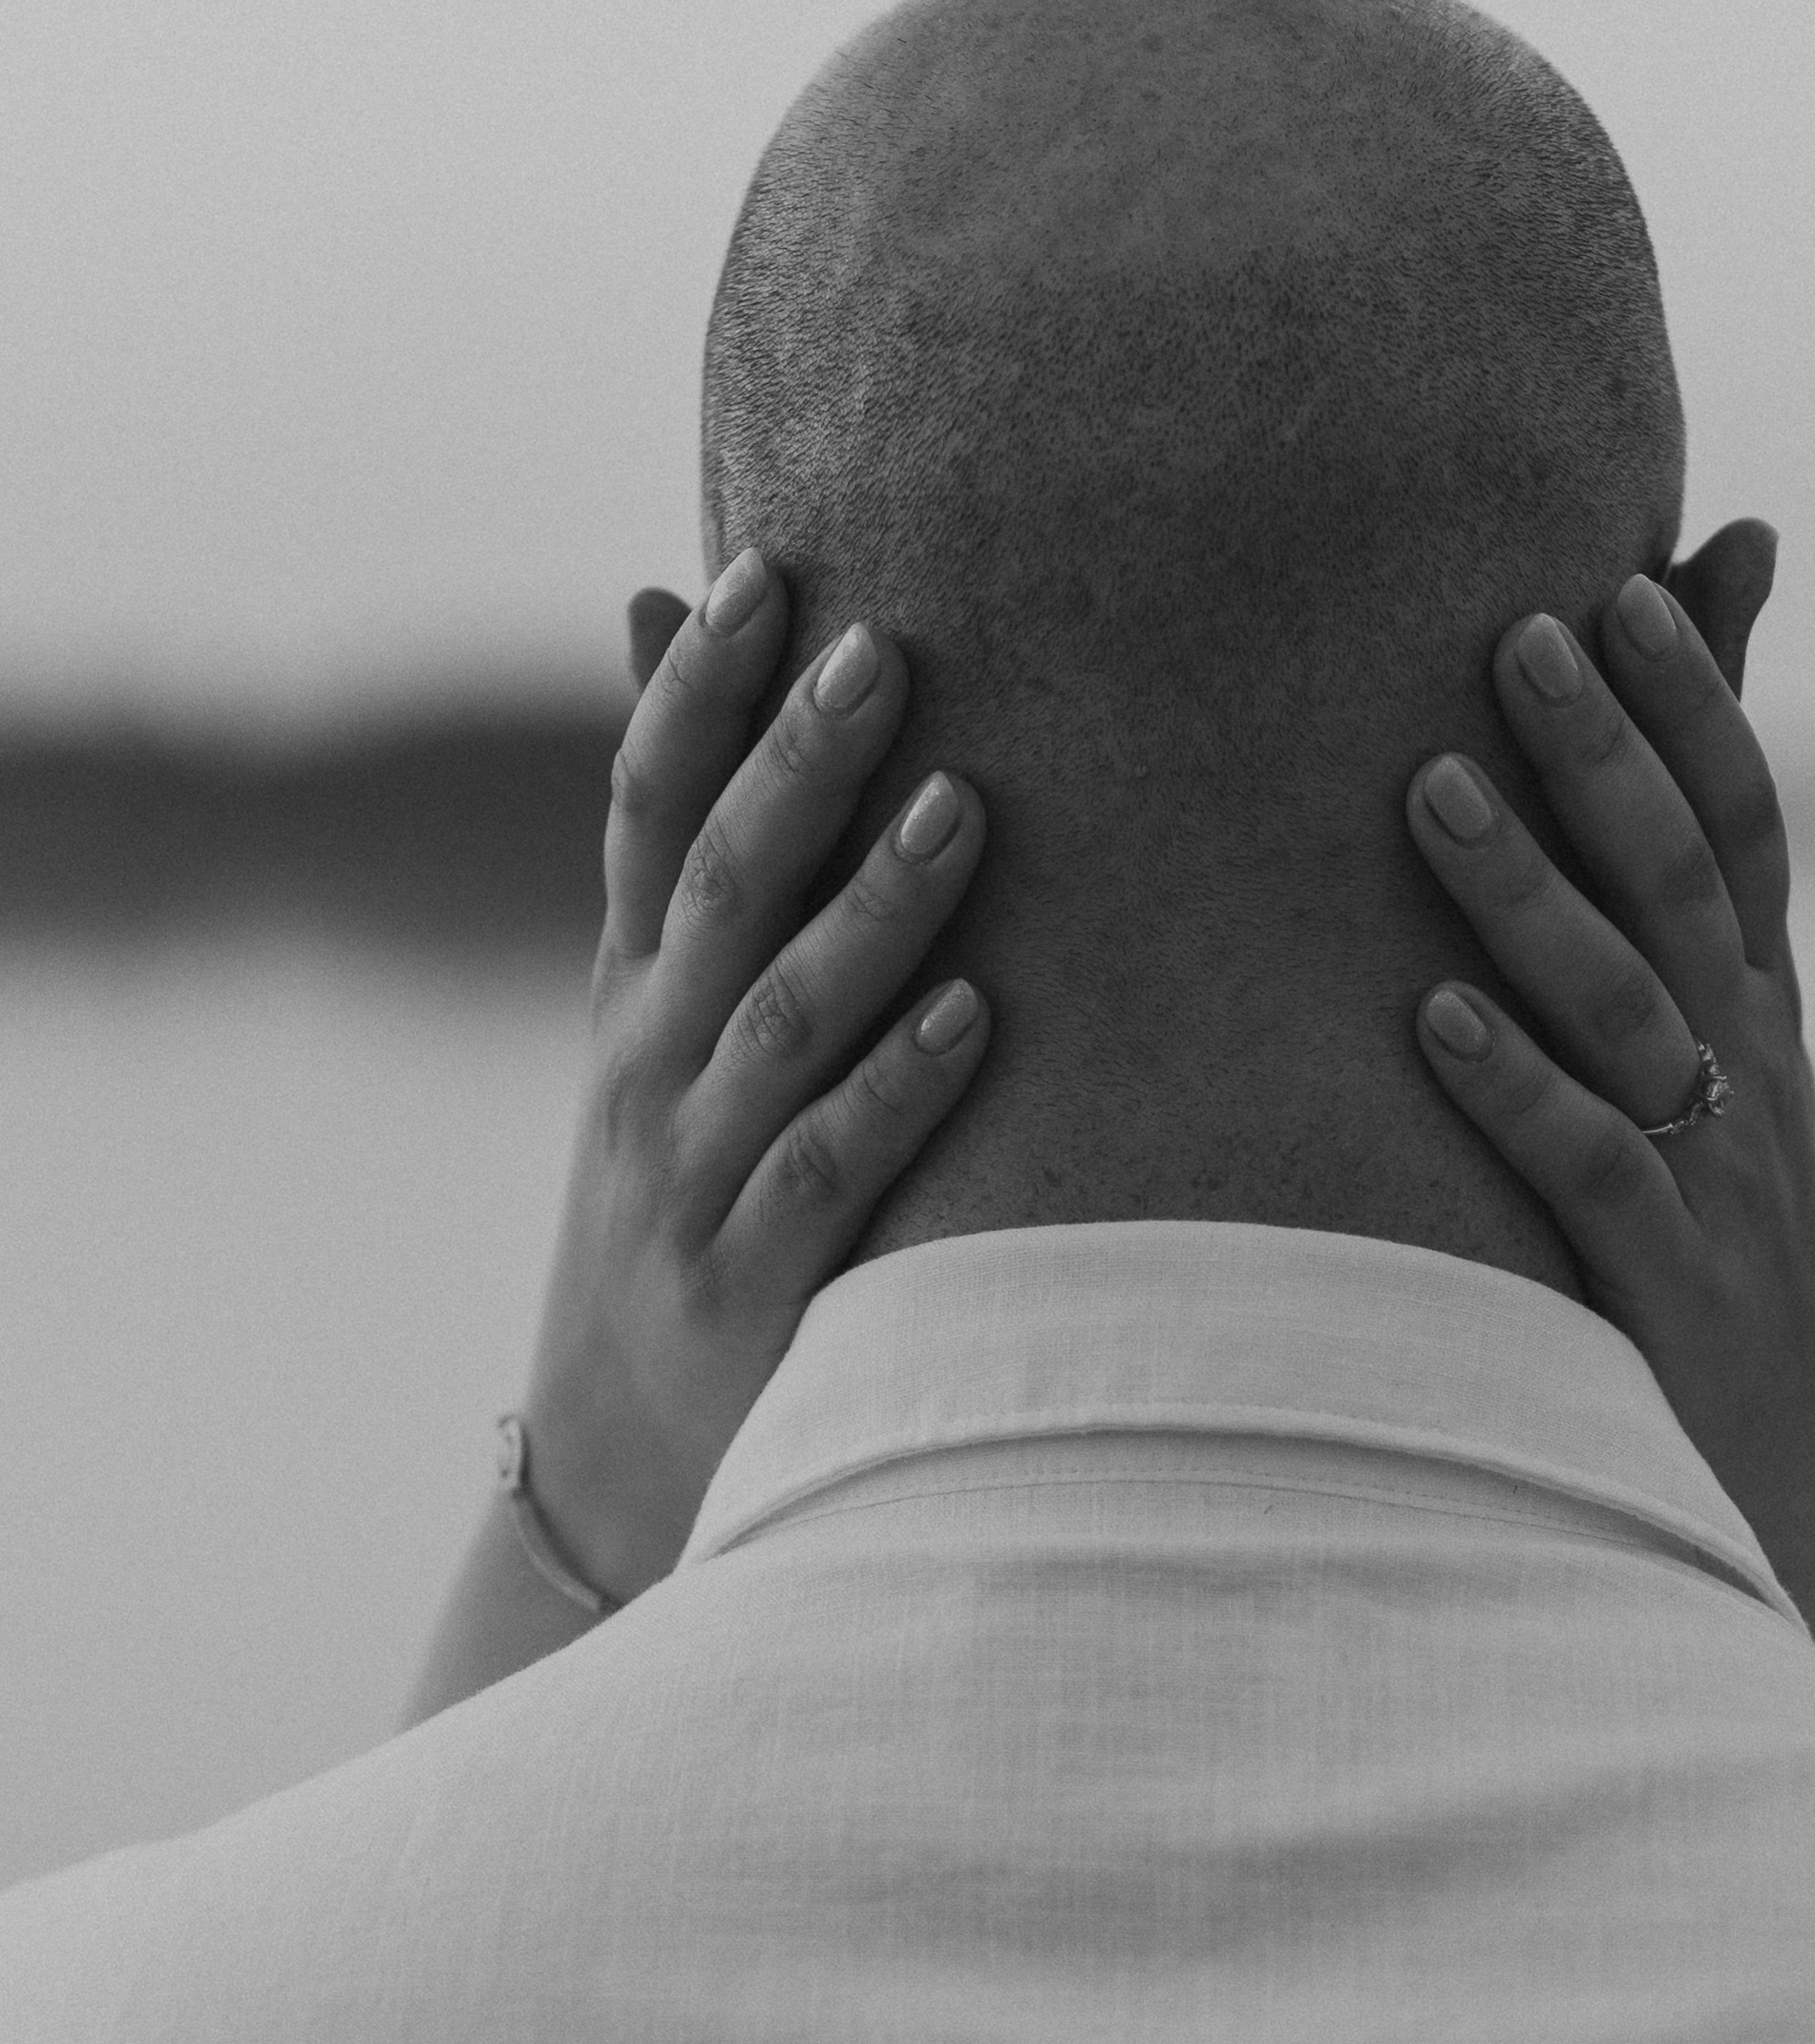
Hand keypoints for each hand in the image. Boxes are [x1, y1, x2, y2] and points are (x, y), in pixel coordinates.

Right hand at [514, 549, 991, 1601]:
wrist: (612, 1469)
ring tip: (963, 807)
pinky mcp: (749, 1291)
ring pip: (778, 1023)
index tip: (763, 575)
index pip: (642, 815)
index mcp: (630, 996)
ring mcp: (688, 1180)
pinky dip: (896, 1095)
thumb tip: (656, 624)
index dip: (692, 695)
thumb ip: (687, 859)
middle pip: (716, 892)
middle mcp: (646, 1069)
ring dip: (871, 913)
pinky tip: (973, 1019)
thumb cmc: (675, 1205)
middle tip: (884, 650)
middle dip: (795, 768)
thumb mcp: (656, 1042)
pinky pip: (828, 1176)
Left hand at [1405, 521, 1814, 1584]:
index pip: (1745, 824)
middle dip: (1606, 750)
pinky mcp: (1666, 1288)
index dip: (1697, 701)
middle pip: (1684, 881)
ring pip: (1628, 1008)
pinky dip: (1514, 1088)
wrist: (1794, 1489)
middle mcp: (1752, 1070)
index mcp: (1762, 1010)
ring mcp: (1718, 1176)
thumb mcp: (1724, 1077)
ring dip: (1529, 894)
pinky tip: (1434, 1020)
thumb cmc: (1716, 1254)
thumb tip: (1654, 805)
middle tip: (1518, 626)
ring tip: (1431, 787)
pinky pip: (1587, 1169)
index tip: (1622, 583)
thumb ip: (1690, 925)